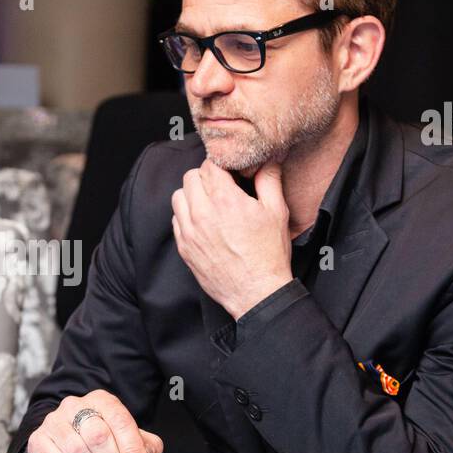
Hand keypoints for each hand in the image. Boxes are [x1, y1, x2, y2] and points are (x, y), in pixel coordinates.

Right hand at [26, 390, 163, 452]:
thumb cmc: (99, 447)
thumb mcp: (127, 444)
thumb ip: (144, 449)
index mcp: (101, 401)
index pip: (120, 420)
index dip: (132, 450)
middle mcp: (75, 405)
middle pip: (98, 436)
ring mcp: (53, 421)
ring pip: (78, 451)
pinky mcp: (38, 441)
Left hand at [171, 159, 292, 319]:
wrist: (256, 292)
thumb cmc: (268, 255)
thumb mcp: (277, 212)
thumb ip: (269, 180)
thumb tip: (268, 160)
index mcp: (225, 200)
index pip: (210, 165)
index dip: (221, 165)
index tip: (229, 172)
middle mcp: (202, 213)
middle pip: (190, 177)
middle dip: (206, 177)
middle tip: (221, 187)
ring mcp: (189, 232)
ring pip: (178, 197)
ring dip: (192, 195)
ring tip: (210, 203)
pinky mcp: (184, 247)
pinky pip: (176, 220)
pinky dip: (186, 216)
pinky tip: (203, 222)